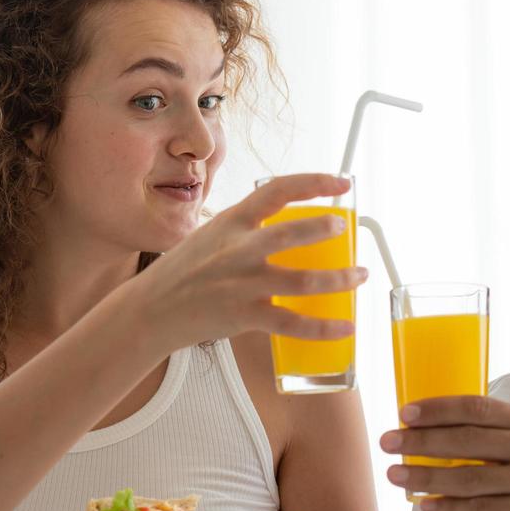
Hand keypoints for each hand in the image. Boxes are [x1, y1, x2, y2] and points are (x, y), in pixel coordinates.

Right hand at [132, 173, 366, 347]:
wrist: (150, 310)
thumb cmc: (183, 272)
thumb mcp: (210, 235)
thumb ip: (244, 228)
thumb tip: (283, 222)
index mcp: (232, 222)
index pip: (277, 190)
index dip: (314, 182)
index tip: (342, 182)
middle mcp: (238, 249)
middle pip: (292, 233)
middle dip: (325, 228)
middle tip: (346, 228)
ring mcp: (241, 284)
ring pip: (301, 281)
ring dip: (338, 279)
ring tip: (359, 275)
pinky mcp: (243, 316)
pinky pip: (292, 324)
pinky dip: (324, 328)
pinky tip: (346, 327)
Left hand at [380, 396, 509, 510]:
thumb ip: (504, 439)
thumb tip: (442, 433)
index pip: (478, 407)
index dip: (438, 408)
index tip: (404, 412)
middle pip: (467, 438)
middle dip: (421, 440)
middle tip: (387, 442)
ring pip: (469, 476)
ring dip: (426, 476)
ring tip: (395, 476)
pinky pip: (482, 509)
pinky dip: (450, 509)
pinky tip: (427, 508)